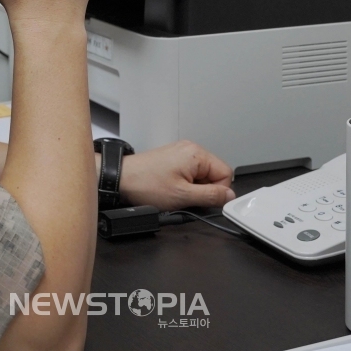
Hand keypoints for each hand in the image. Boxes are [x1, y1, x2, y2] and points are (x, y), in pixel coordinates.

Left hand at [119, 140, 234, 209]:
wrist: (121, 179)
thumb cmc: (146, 184)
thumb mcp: (183, 196)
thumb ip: (210, 196)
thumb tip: (230, 195)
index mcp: (197, 154)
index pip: (226, 173)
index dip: (218, 191)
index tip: (204, 201)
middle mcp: (191, 149)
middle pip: (214, 173)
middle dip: (204, 190)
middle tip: (187, 198)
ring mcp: (181, 153)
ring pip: (201, 175)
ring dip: (193, 188)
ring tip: (176, 193)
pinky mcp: (172, 159)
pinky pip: (189, 173)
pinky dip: (184, 184)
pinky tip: (171, 189)